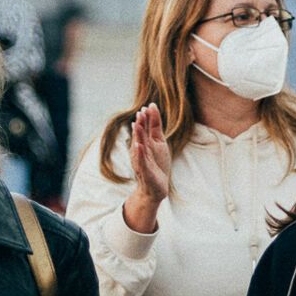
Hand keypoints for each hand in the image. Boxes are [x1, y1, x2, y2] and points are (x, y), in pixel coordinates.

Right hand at [122, 103, 171, 233]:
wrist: (155, 189)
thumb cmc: (156, 165)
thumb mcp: (158, 144)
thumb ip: (154, 129)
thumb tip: (152, 111)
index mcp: (146, 143)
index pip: (146, 129)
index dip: (147, 118)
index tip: (149, 106)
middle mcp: (141, 151)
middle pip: (141, 135)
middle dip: (141, 124)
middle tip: (141, 112)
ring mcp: (142, 161)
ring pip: (139, 146)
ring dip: (138, 135)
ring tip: (137, 124)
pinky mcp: (145, 171)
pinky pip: (141, 161)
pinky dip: (140, 153)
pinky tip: (138, 145)